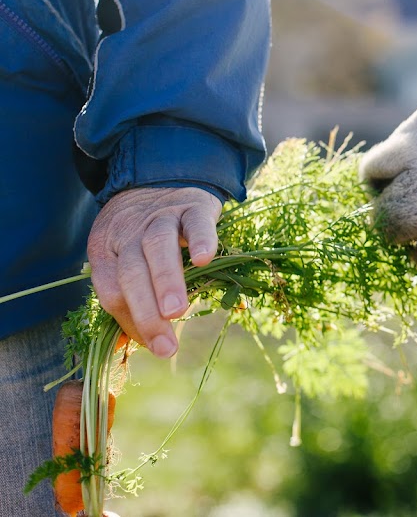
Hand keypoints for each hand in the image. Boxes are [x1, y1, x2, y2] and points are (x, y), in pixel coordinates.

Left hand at [87, 187, 221, 357]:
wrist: (162, 178)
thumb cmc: (143, 232)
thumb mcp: (124, 258)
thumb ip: (129, 296)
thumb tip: (133, 345)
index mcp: (106, 250)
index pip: (110, 291)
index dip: (129, 321)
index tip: (153, 345)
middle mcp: (128, 233)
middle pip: (130, 273)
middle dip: (146, 311)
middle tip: (164, 346)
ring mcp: (160, 217)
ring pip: (156, 248)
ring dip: (164, 281)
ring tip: (176, 312)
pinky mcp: (192, 206)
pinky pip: (194, 222)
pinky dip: (198, 239)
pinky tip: (203, 259)